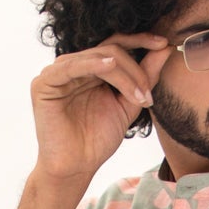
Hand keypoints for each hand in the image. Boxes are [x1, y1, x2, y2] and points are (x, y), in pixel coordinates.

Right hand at [31, 32, 174, 186]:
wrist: (75, 168)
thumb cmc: (97, 141)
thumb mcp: (128, 105)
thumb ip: (145, 77)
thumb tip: (165, 48)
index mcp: (91, 69)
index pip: (117, 45)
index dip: (141, 41)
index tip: (165, 44)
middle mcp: (74, 66)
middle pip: (110, 51)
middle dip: (135, 70)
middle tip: (148, 95)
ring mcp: (57, 72)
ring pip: (97, 57)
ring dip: (123, 75)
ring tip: (138, 96)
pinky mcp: (44, 83)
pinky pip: (71, 66)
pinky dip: (92, 64)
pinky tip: (110, 66)